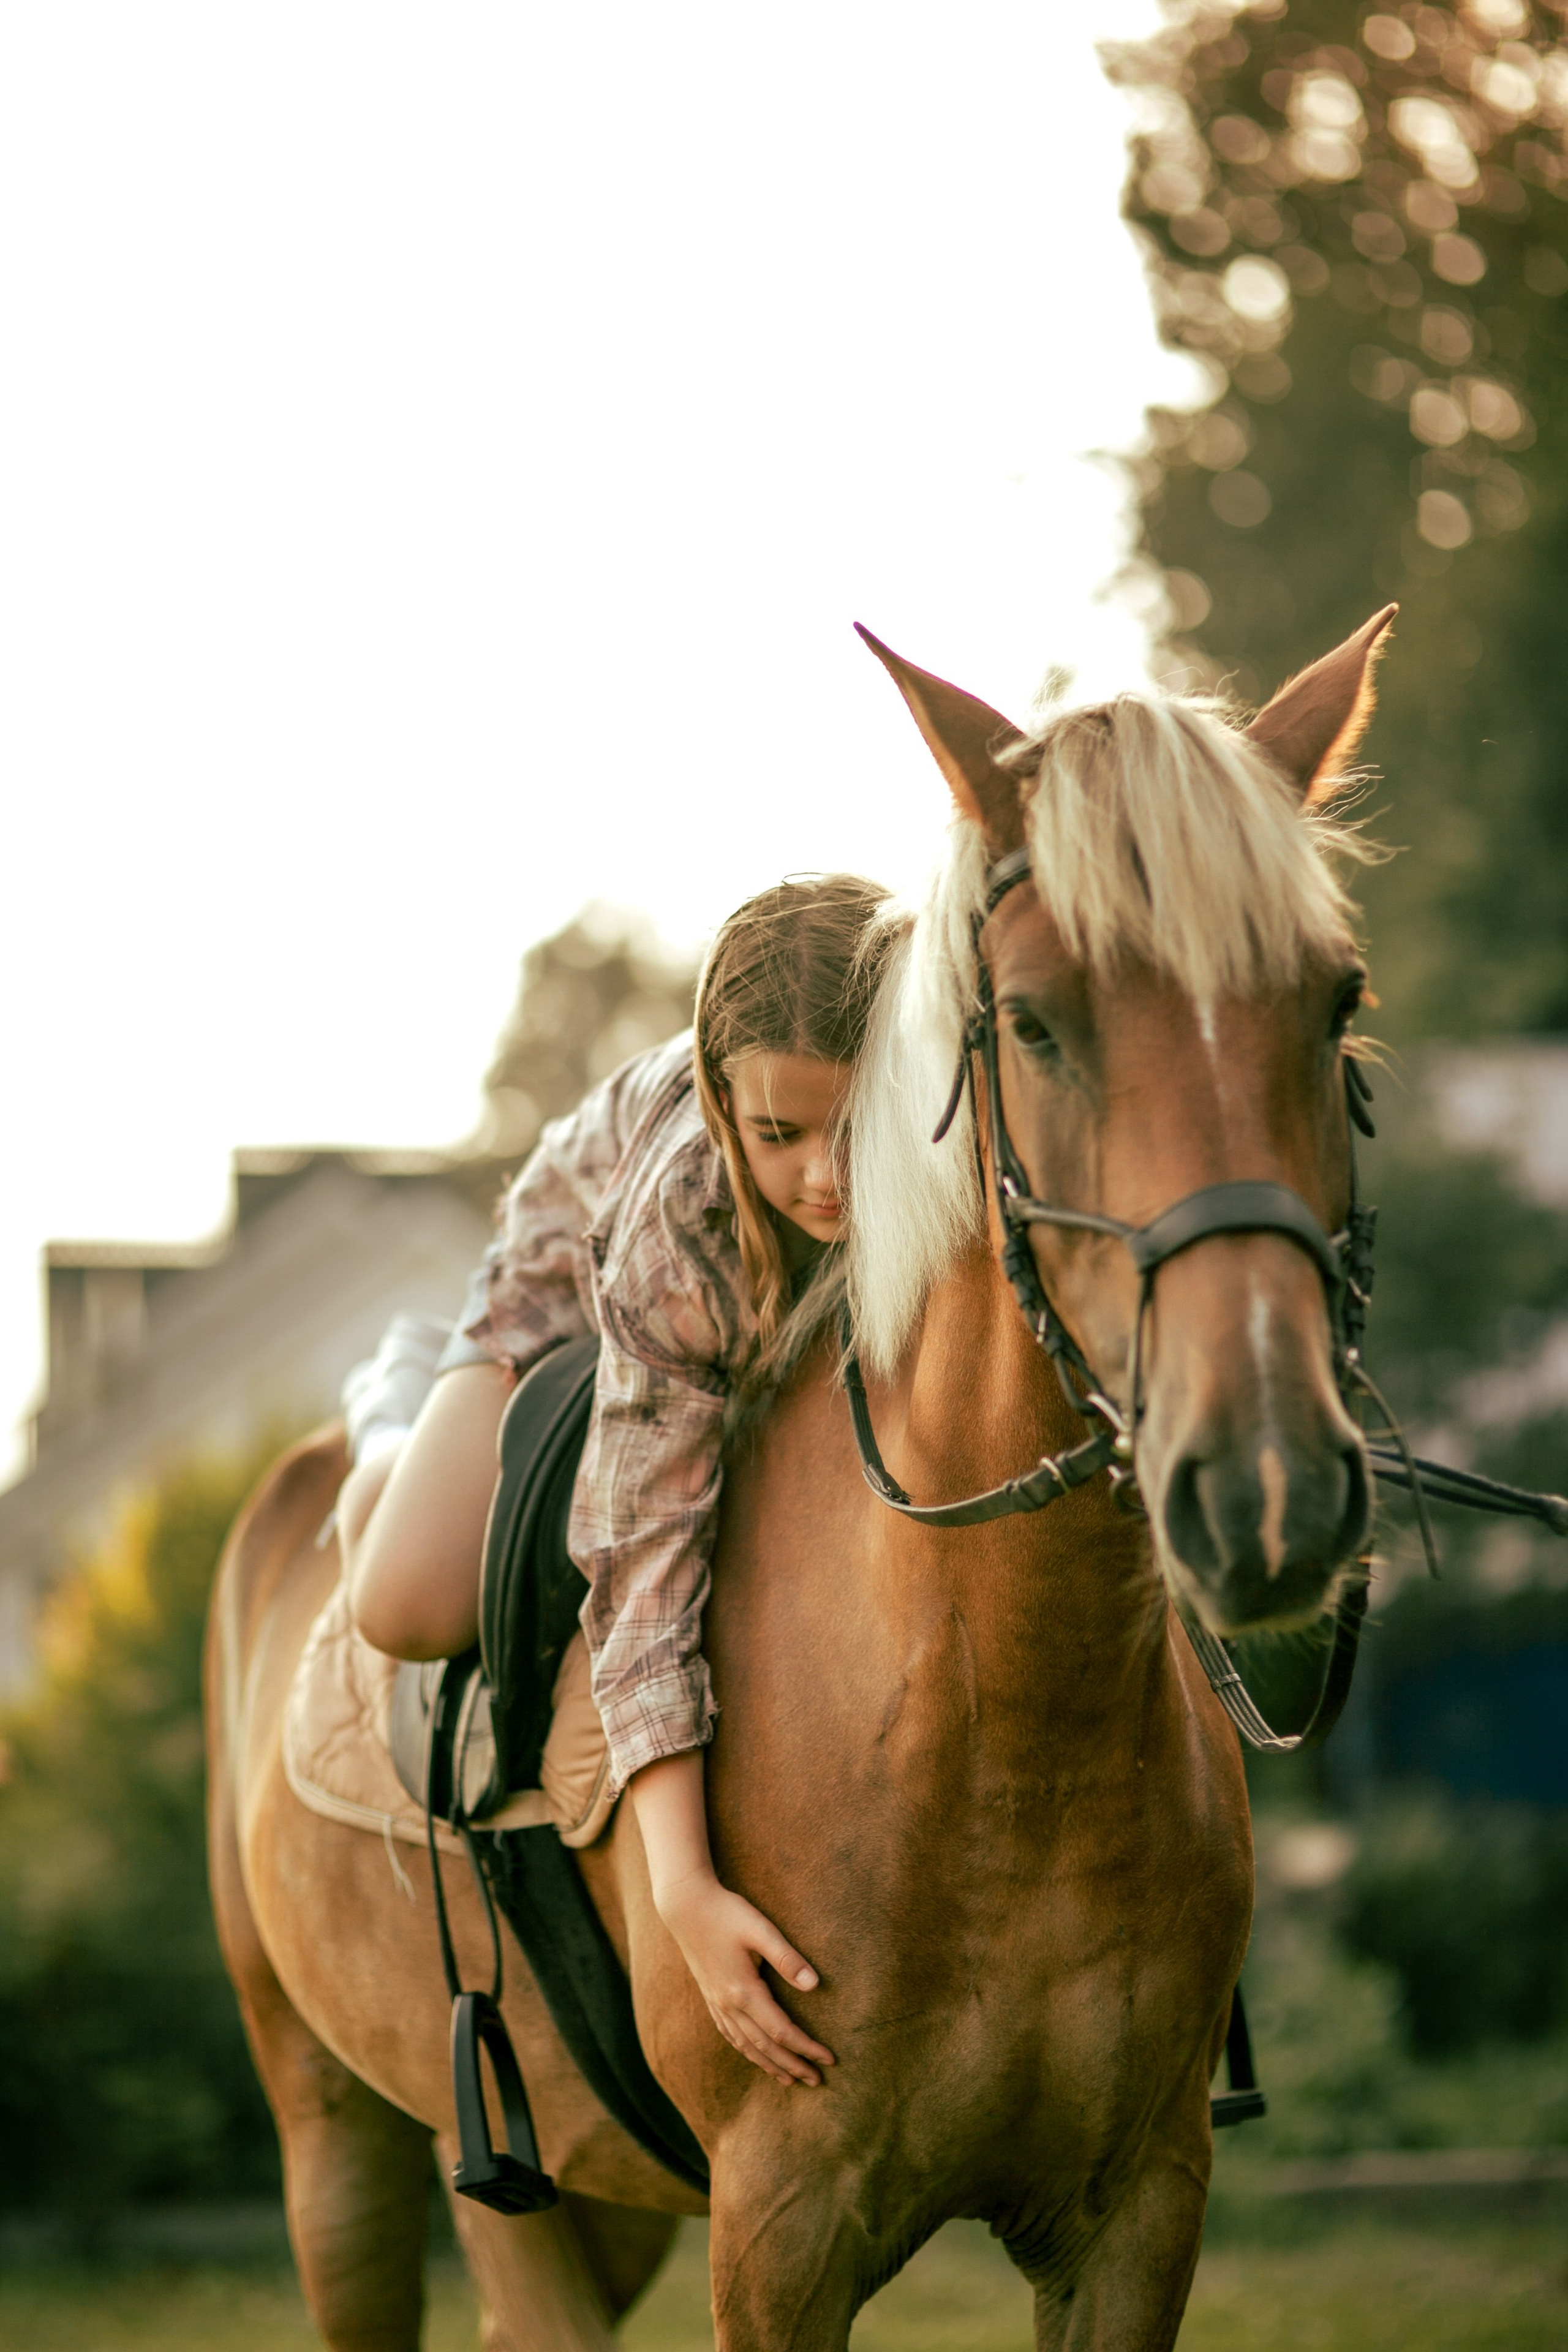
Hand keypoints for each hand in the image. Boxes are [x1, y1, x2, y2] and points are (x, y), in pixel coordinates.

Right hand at [654, 1869, 835, 2087]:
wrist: (685, 1906)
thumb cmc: (726, 1913)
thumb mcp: (760, 1929)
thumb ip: (787, 1958)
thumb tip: (815, 1986)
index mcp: (744, 1991)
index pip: (782, 2032)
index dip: (807, 2048)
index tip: (829, 2059)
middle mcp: (729, 2005)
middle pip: (765, 2047)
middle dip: (792, 2066)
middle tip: (817, 2081)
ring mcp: (717, 2003)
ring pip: (746, 2046)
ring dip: (769, 2065)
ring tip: (790, 2079)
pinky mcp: (710, 1997)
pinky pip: (730, 2035)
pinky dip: (746, 2051)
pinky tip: (754, 2055)